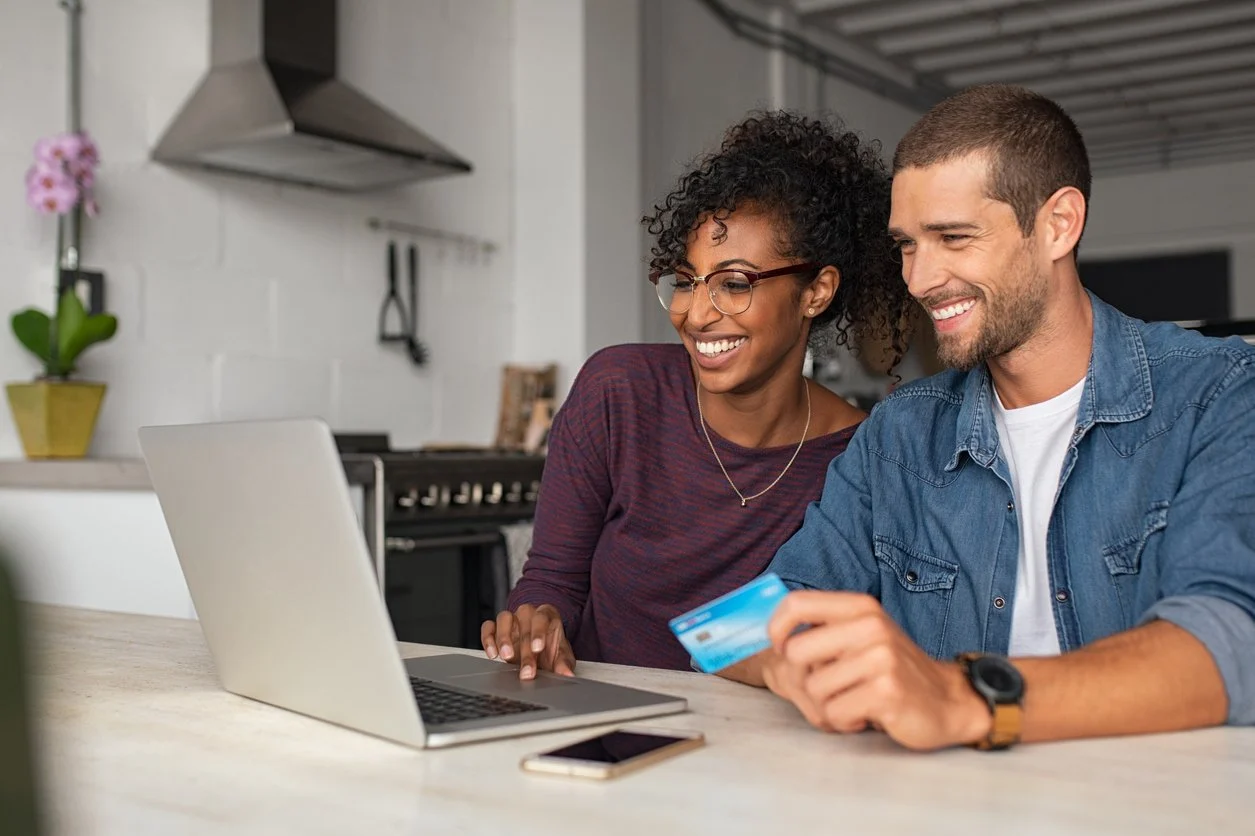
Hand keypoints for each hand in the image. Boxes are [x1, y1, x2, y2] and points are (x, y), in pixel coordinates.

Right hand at [480, 603, 575, 679]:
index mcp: (546, 615)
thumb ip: (563, 663)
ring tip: (506, 656)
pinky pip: (488, 627)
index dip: (538, 633)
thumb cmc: (550, 647)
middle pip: (524, 626)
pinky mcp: (496, 627)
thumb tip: (567, 674)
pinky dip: (487, 639)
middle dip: (525, 651)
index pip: (542, 618)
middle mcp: (528, 614)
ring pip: (504, 618)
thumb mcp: (561, 655)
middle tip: (526, 671)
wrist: (539, 647)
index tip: (538, 648)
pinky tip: (493, 653)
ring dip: (503, 638)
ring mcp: (511, 619)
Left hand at [767, 591, 990, 750]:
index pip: (796, 604)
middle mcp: (870, 626)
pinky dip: (844, 721)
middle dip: (804, 679)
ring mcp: (880, 658)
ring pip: (814, 688)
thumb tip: (769, 641)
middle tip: (829, 688)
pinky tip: (866, 715)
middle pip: (796, 652)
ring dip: (828, 704)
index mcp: (859, 607)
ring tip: (854, 700)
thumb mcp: (861, 637)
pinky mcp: (886, 692)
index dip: (776, 629)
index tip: (781, 649)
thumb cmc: (893, 670)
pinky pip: (835, 712)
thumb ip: (822, 632)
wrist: (948, 699)